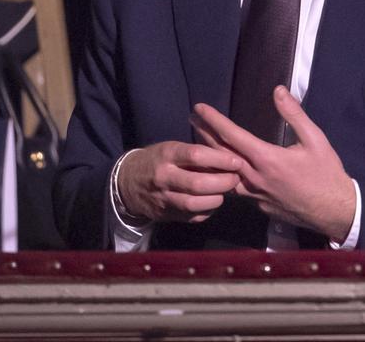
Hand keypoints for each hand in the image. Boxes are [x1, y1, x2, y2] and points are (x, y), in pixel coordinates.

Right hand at [116, 141, 241, 223]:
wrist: (127, 183)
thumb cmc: (158, 160)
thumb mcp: (172, 148)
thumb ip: (196, 154)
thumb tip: (228, 159)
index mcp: (167, 155)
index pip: (196, 155)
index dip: (220, 159)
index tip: (237, 161)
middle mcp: (164, 177)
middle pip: (198, 183)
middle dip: (223, 182)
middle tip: (235, 178)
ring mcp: (163, 198)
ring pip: (194, 204)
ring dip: (216, 199)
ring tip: (225, 192)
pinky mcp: (166, 215)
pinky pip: (192, 217)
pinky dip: (207, 211)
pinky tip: (212, 202)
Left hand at [191, 87, 355, 241]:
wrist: (334, 210)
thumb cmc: (326, 173)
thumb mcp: (316, 139)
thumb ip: (294, 115)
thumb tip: (278, 91)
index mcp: (267, 159)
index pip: (232, 136)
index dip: (214, 120)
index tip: (199, 108)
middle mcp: (254, 177)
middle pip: (220, 155)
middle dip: (204, 135)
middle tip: (191, 120)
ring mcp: (254, 194)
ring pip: (223, 175)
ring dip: (209, 157)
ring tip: (199, 143)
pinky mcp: (258, 205)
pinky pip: (235, 188)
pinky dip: (223, 176)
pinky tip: (221, 171)